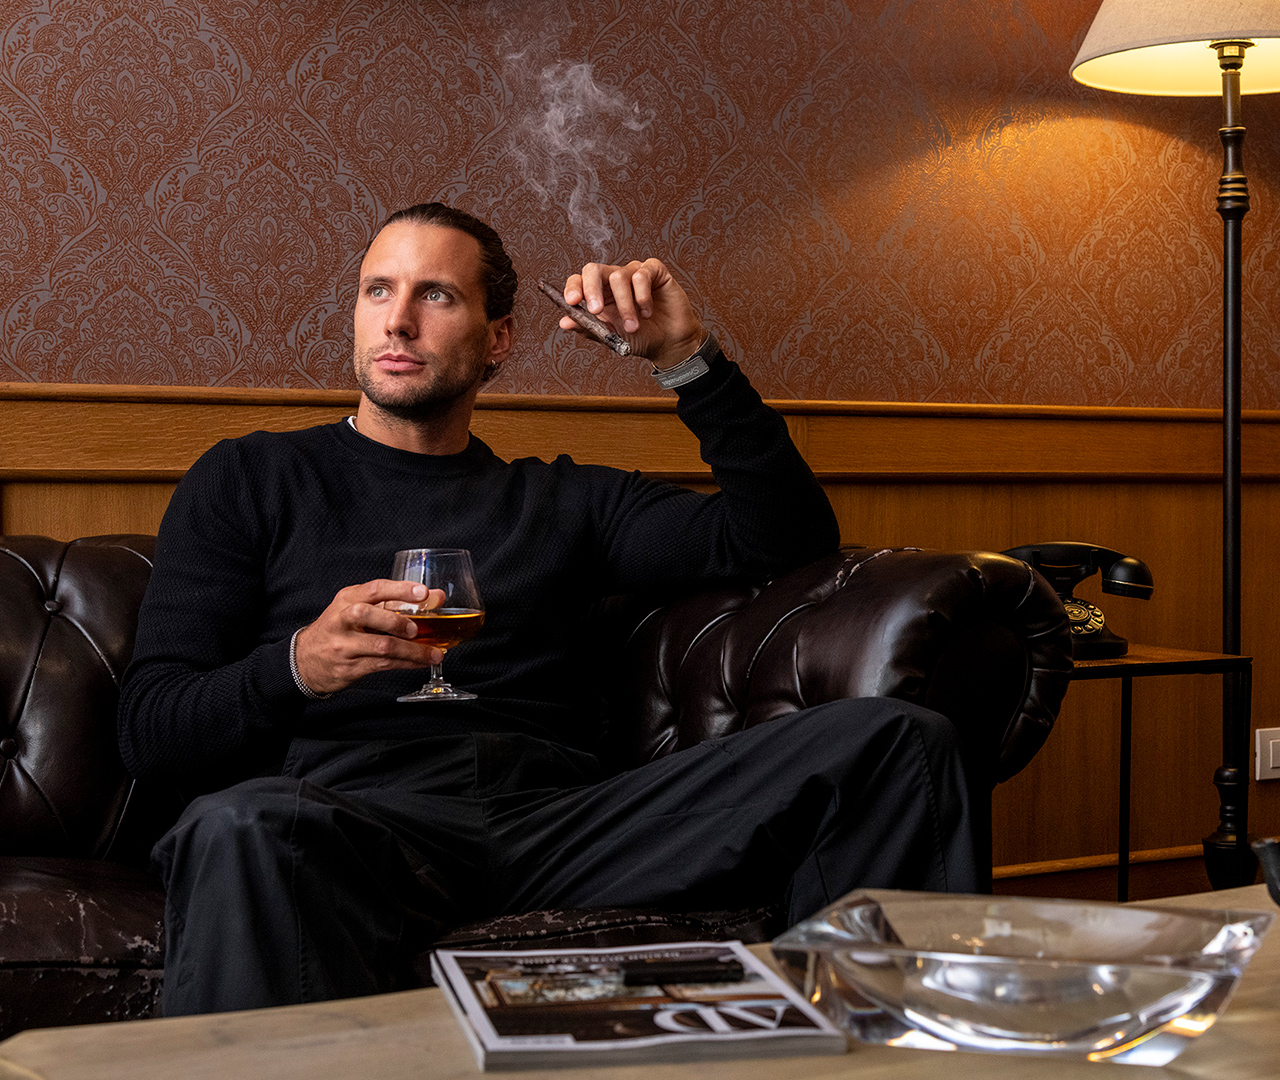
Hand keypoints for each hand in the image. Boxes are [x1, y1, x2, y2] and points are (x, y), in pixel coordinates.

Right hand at [293, 579, 446, 695]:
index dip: (400, 589)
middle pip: (368, 615)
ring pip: (381, 646)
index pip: (374, 589)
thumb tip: (436, 596)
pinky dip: (407, 663)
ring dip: (413, 651)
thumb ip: (394, 601)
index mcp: (347, 599)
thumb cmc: (339, 629)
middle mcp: (342, 620)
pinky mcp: (349, 667)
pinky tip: (421, 662)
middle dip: (397, 621)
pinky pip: (383, 665)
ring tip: (434, 653)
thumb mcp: (358, 607)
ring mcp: (344, 645)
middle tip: (416, 629)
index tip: (423, 593)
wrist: (304, 660)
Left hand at [561, 259, 705, 369]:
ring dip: (625, 305)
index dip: (573, 288)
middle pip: (593, 269)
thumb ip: (589, 328)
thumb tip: (564, 322)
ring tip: (633, 325)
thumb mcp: (611, 337)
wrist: (668, 343)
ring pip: (619, 277)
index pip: (579, 280)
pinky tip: (648, 312)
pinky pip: (642, 274)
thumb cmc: (640, 338)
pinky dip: (643, 296)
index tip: (572, 302)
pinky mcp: (654, 270)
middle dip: (591, 289)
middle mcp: (614, 279)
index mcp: (599, 293)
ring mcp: (634, 272)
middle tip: (596, 310)